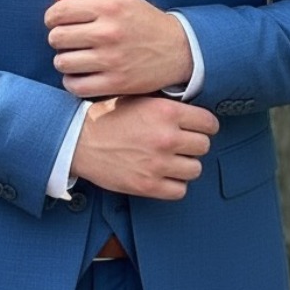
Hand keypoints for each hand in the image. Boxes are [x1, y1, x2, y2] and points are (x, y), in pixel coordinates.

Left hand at [45, 0, 193, 96]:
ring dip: (64, 61)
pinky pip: (75, 86)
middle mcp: (108, 32)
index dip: (51, 17)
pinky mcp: (116, 83)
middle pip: (56, 37)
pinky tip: (81, 74)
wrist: (178, 49)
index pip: (59, 12)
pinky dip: (72, 81)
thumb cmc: (143, 20)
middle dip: (58, 38)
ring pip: (62, 63)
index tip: (57, 22)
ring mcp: (112, 60)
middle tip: (70, 40)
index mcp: (108, 7)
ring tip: (76, 57)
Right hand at [70, 96, 219, 199]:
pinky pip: (180, 190)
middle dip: (194, 145)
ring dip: (185, 165)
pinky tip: (164, 175)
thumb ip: (167, 105)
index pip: (209, 123)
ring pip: (195, 169)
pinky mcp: (148, 185)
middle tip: (182, 144)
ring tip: (172, 160)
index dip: (206, 126)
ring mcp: (159, 164)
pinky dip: (174, 184)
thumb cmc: (108, 118)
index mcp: (166, 112)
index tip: (199, 129)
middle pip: (204, 146)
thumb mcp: (139, 99)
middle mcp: (166, 137)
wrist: (80, 141)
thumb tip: (192, 112)